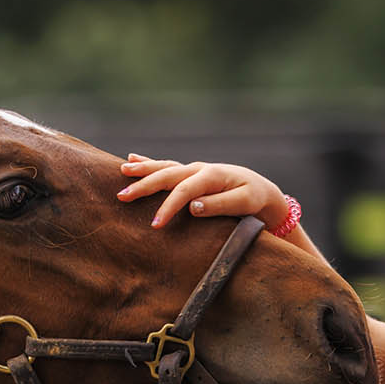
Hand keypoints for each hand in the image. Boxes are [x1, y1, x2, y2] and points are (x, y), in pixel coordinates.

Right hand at [117, 155, 293, 230]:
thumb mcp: (244, 204)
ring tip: (123, 171)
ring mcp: (194, 169)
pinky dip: (149, 163)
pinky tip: (132, 158)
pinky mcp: (191, 174)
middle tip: (122, 196)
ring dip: (143, 170)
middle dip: (144, 185)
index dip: (168, 207)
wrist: (262, 191)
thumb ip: (219, 205)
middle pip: (167, 175)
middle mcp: (199, 169)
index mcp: (211, 175)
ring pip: (164, 167)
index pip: (184, 190)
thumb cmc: (254, 198)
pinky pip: (167, 167)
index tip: (155, 224)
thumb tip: (193, 207)